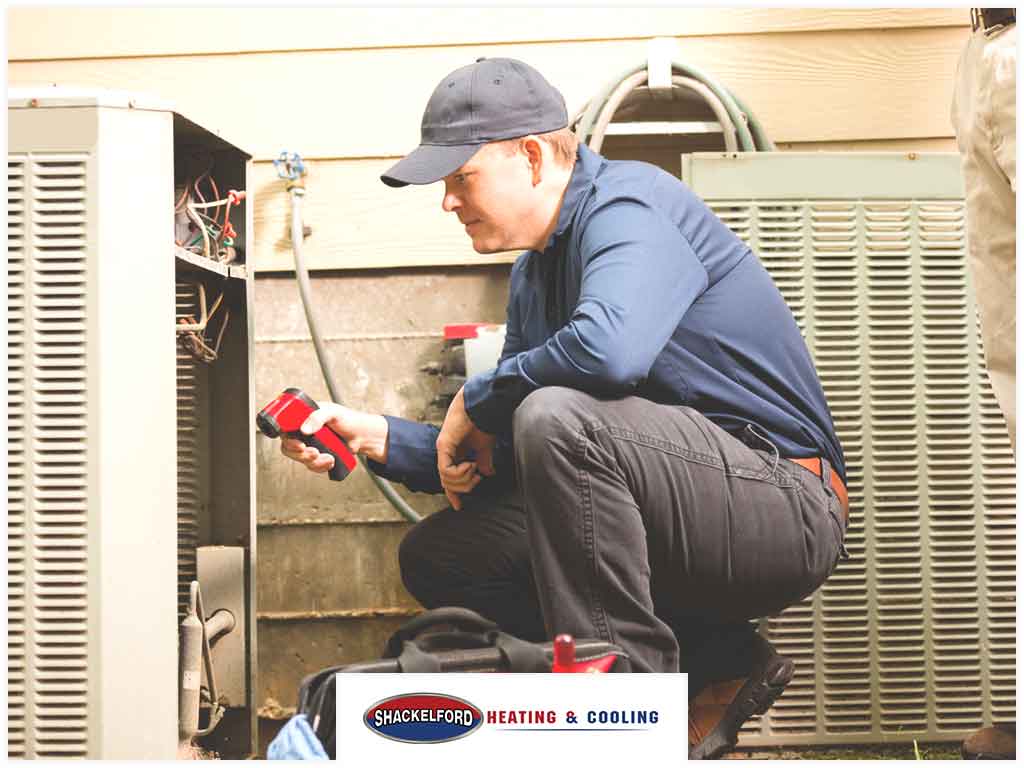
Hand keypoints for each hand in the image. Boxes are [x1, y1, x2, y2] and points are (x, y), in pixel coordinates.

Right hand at [279, 401, 387, 474]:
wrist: (363, 437)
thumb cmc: (349, 420)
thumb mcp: (334, 412)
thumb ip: (318, 416)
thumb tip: (304, 430)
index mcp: (303, 416)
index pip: (284, 427)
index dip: (287, 438)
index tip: (299, 445)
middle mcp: (303, 431)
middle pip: (288, 447)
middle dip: (301, 454)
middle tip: (315, 452)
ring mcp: (309, 444)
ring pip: (300, 459)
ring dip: (314, 462)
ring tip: (329, 457)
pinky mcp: (317, 456)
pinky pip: (311, 466)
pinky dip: (320, 466)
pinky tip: (331, 461)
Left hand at [436, 387, 494, 509]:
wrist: (481, 404)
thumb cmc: (482, 421)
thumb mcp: (484, 447)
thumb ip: (484, 461)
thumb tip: (487, 473)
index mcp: (454, 452)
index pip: (448, 478)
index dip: (453, 494)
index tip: (458, 507)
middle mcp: (445, 452)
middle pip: (446, 483)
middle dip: (463, 488)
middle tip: (477, 477)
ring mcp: (442, 449)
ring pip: (446, 479)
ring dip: (463, 480)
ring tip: (475, 468)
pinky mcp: (443, 446)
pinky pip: (445, 470)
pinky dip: (459, 472)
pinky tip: (470, 464)